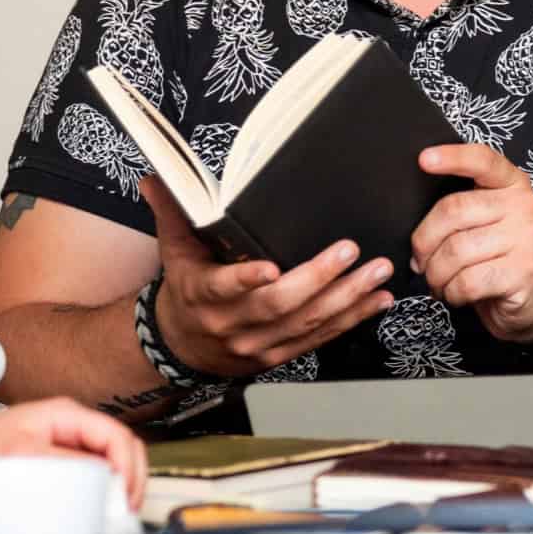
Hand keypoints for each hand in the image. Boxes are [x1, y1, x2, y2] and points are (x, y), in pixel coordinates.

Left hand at [0, 396, 148, 508]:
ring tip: (115, 513)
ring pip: (109, 463)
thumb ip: (63, 463)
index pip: (117, 436)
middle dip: (132, 479)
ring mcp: (62, 445)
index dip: (129, 468)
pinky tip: (95, 510)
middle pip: (121, 449)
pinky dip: (100, 493)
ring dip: (120, 487)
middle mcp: (67, 427)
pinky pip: (90, 475)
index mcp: (64, 414)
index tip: (126, 497)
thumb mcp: (19, 454)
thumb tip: (102, 480)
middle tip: (126, 511)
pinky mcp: (53, 463)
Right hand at [143, 177, 394, 377]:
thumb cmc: (185, 290)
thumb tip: (155, 178)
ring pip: (306, 323)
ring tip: (377, 273)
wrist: (182, 345)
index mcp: (203, 294)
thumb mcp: (174, 251)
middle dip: (318, 278)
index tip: (271, 267)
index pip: (224, 288)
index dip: (247, 280)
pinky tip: (376, 300)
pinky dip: (352, 319)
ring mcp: (258, 344)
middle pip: (277, 305)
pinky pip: (319, 338)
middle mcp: (231, 324)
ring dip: (347, 298)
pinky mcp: (280, 355)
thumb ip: (172, 212)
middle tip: (349, 252)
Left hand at [410, 145, 532, 343]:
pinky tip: (458, 293)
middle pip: (454, 210)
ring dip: (437, 274)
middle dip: (425, 242)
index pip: (483, 161)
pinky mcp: (523, 272)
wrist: (529, 301)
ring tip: (440, 281)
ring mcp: (526, 238)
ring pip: (456, 250)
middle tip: (421, 260)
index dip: (452, 157)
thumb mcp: (482, 224)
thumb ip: (457, 211)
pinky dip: (453, 292)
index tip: (424, 159)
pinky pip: (468, 280)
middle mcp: (522, 206)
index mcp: (510, 185)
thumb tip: (416, 230)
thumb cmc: (498, 259)